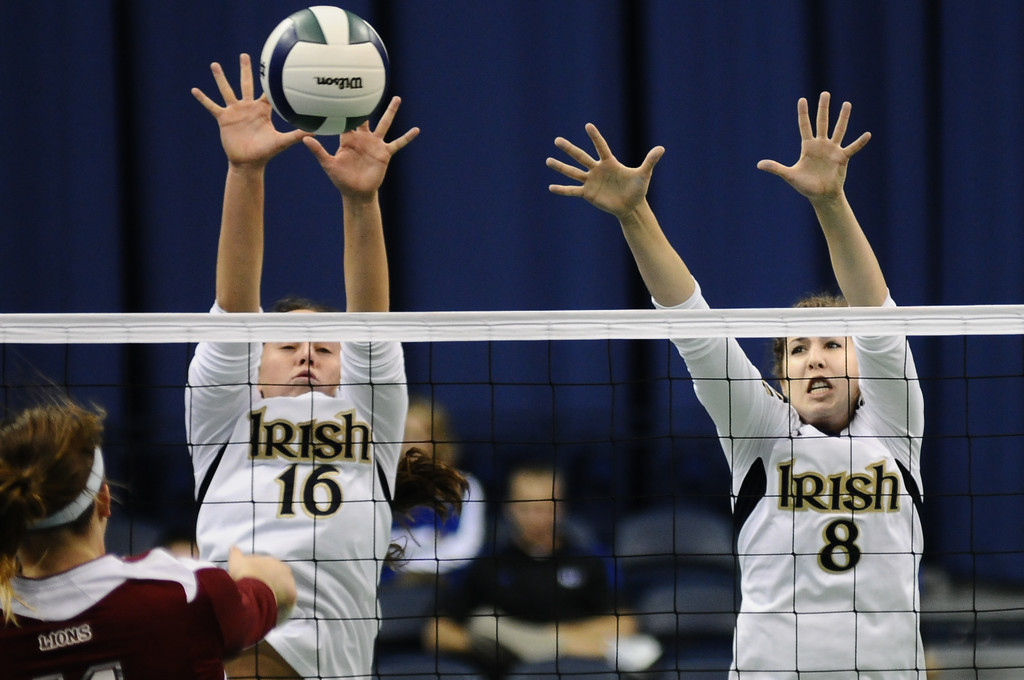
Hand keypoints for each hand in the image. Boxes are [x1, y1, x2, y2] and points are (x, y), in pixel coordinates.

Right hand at [192, 53, 309, 167]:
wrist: (249, 163)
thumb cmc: (266, 153)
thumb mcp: (282, 142)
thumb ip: (298, 134)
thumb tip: (317, 131)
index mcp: (262, 110)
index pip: (267, 91)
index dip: (270, 80)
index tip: (271, 64)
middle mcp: (248, 107)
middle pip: (246, 84)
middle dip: (245, 70)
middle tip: (244, 55)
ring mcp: (235, 112)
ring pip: (227, 90)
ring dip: (220, 78)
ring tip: (214, 64)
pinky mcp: (224, 119)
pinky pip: (212, 106)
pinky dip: (204, 99)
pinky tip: (195, 90)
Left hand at [302, 96, 419, 199]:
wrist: (356, 192)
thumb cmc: (341, 179)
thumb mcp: (328, 164)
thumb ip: (318, 151)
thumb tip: (305, 138)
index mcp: (348, 139)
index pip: (346, 120)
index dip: (344, 107)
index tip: (342, 91)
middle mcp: (363, 138)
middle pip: (366, 116)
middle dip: (367, 102)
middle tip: (369, 85)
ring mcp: (375, 144)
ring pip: (385, 124)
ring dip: (390, 112)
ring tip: (397, 98)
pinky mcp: (385, 153)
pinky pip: (398, 143)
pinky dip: (407, 137)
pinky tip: (416, 130)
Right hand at [547, 124, 663, 219]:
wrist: (631, 206)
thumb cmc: (638, 189)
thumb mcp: (644, 174)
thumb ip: (650, 161)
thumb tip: (662, 148)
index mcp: (609, 162)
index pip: (601, 147)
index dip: (595, 137)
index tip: (588, 126)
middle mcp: (597, 170)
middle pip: (581, 157)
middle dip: (569, 149)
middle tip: (557, 140)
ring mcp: (591, 181)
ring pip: (573, 172)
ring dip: (560, 167)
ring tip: (547, 160)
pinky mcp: (588, 194)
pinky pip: (573, 191)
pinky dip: (562, 190)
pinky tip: (551, 187)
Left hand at [756, 92, 869, 203]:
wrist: (821, 196)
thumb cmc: (805, 185)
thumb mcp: (789, 175)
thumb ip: (776, 168)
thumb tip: (758, 164)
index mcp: (808, 146)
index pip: (804, 126)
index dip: (803, 114)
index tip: (802, 100)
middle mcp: (821, 145)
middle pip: (822, 123)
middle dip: (823, 108)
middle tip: (825, 93)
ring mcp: (833, 150)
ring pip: (839, 130)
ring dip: (843, 118)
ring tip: (847, 104)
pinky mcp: (842, 158)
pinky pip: (852, 148)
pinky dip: (859, 142)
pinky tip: (867, 134)